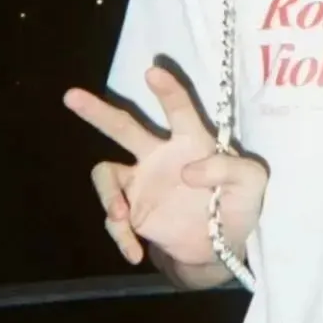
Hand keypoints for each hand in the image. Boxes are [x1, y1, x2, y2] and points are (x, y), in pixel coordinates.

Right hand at [64, 66, 268, 266]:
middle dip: (97, 111)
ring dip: (107, 195)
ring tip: (120, 217)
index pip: (179, 109)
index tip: (153, 71)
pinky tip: (135, 251)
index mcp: (192, 140)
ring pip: (105, 171)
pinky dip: (120, 236)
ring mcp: (141, 182)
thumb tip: (188, 170)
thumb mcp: (252, 183)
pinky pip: (113, 218)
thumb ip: (231, 168)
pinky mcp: (132, 212)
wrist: (221, 248)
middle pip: (124, 127)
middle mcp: (160, 154)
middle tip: (71, 96)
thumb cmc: (239, 205)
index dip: (167, 90)